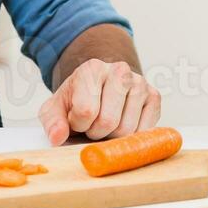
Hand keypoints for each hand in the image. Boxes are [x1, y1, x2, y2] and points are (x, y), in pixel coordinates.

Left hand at [37, 58, 160, 145]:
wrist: (100, 89)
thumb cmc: (77, 100)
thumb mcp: (56, 108)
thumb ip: (52, 122)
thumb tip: (57, 137)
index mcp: (92, 69)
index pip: (86, 111)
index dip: (78, 125)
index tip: (76, 120)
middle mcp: (119, 70)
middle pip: (108, 121)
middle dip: (96, 133)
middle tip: (92, 125)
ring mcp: (140, 82)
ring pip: (126, 129)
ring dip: (113, 136)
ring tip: (106, 123)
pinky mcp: (154, 97)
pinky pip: (144, 131)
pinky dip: (131, 136)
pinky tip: (122, 124)